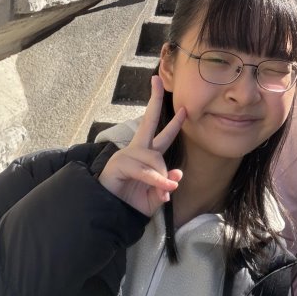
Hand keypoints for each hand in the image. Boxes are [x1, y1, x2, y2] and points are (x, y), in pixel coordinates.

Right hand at [98, 74, 185, 215]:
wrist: (112, 215)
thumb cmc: (133, 203)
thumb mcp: (156, 195)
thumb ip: (166, 183)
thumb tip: (176, 175)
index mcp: (148, 155)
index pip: (163, 135)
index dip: (175, 122)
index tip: (184, 108)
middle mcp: (138, 150)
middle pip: (148, 120)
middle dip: (154, 100)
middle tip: (157, 80)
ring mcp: (127, 155)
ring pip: (155, 158)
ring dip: (162, 177)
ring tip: (164, 192)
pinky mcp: (119, 165)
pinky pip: (144, 171)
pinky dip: (156, 180)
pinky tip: (164, 191)